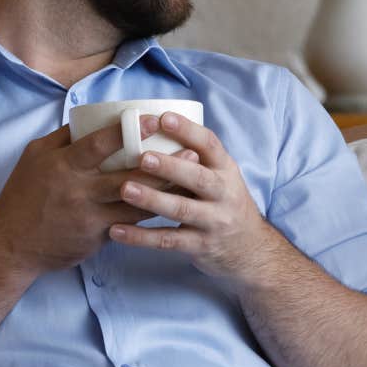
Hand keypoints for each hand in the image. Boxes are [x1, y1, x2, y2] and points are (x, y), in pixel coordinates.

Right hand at [0, 121, 192, 273]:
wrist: (11, 245)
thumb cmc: (24, 195)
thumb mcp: (35, 157)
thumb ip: (64, 137)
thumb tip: (91, 115)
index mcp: (63, 166)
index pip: (98, 144)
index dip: (128, 131)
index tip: (154, 119)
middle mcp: (79, 191)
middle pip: (128, 176)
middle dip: (163, 165)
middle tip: (192, 152)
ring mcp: (90, 217)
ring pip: (137, 204)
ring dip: (167, 192)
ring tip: (193, 179)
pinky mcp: (98, 238)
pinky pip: (131, 224)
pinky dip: (153, 213)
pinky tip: (174, 205)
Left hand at [108, 112, 282, 280]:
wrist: (250, 249)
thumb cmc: (225, 203)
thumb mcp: (222, 176)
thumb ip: (197, 158)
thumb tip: (154, 126)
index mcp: (225, 170)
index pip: (210, 145)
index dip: (188, 131)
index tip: (164, 118)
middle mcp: (223, 194)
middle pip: (197, 178)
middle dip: (170, 167)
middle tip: (142, 157)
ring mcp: (213, 221)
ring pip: (181, 209)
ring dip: (152, 200)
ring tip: (125, 190)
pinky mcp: (200, 245)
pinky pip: (167, 240)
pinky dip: (141, 237)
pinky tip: (117, 230)